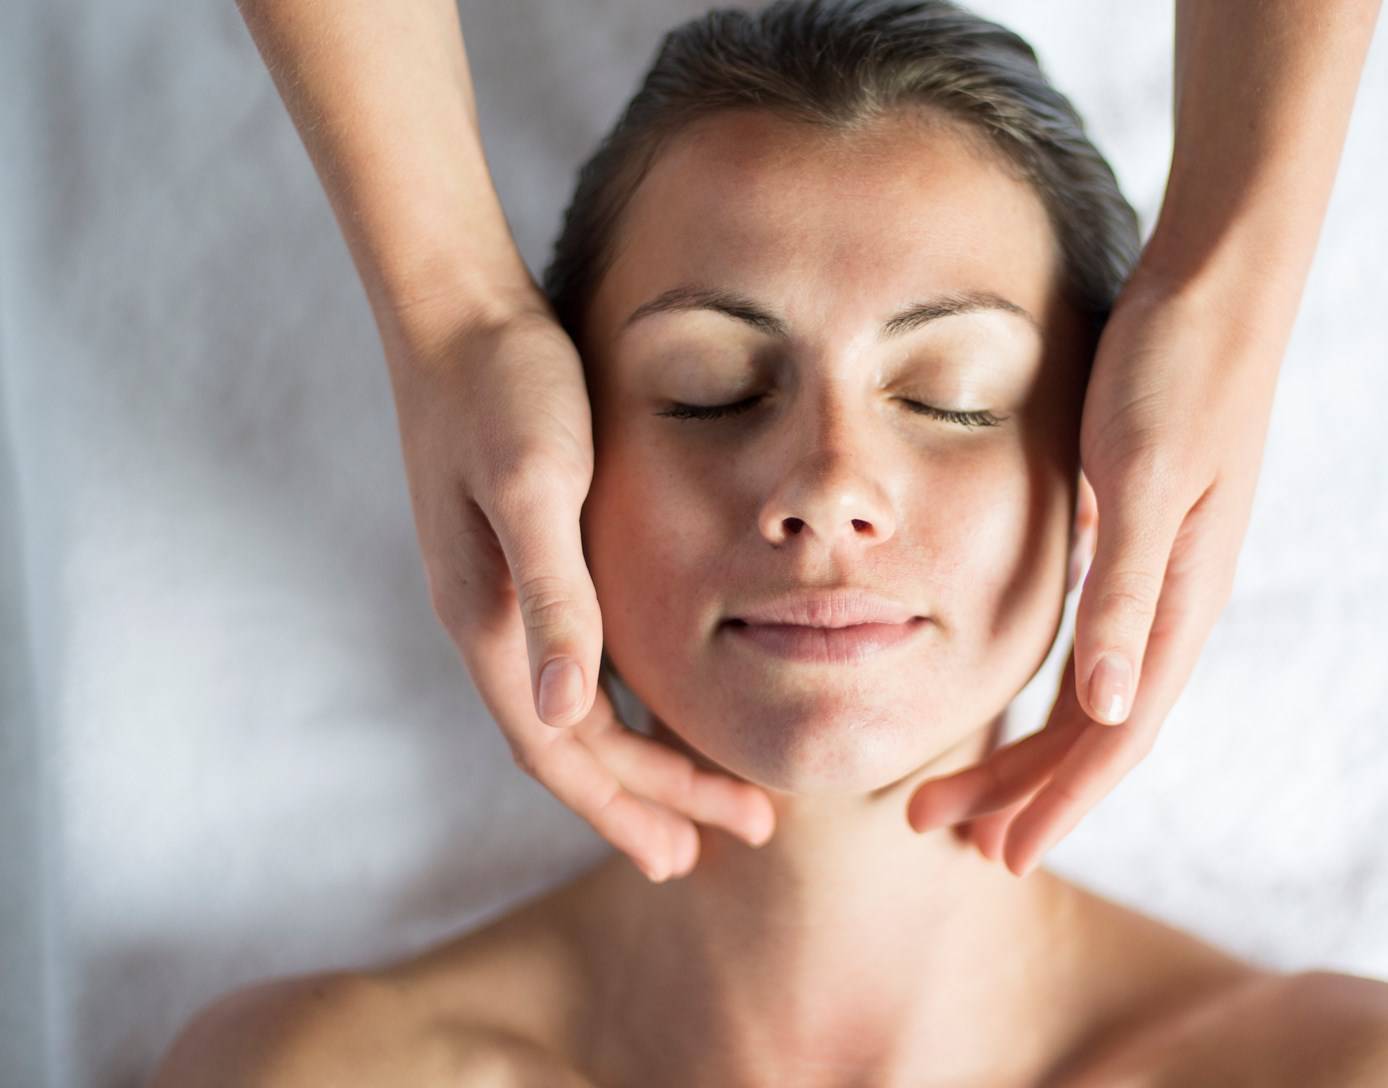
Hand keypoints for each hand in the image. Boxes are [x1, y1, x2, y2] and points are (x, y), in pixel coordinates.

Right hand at [384, 305, 774, 881]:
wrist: (457, 308)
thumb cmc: (505, 388)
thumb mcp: (538, 486)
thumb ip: (553, 597)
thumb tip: (564, 716)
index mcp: (492, 618)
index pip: (562, 750)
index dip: (625, 806)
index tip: (691, 856)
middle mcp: (490, 619)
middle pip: (569, 744)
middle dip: (642, 800)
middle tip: (716, 846)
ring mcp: (500, 589)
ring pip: (571, 707)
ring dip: (632, 758)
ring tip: (692, 798)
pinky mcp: (520, 553)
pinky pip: (574, 657)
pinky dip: (619, 697)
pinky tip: (657, 697)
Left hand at [906, 271, 1279, 872]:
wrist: (1213, 287)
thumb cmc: (1175, 372)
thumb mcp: (1146, 478)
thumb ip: (1128, 593)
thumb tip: (1110, 714)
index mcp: (1177, 603)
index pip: (1114, 738)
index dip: (1056, 803)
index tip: (1000, 859)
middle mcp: (1170, 604)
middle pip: (1094, 732)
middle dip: (1019, 789)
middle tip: (934, 830)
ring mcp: (1154, 575)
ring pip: (1088, 696)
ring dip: (1023, 749)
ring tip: (955, 789)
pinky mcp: (1132, 540)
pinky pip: (1087, 644)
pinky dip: (1044, 689)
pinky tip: (1006, 695)